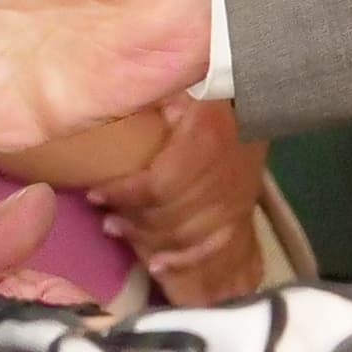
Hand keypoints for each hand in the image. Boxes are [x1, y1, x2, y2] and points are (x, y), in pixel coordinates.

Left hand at [80, 99, 271, 306]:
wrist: (257, 102)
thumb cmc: (213, 91)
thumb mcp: (182, 87)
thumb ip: (155, 99)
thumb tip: (114, 106)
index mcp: (205, 140)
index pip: (158, 184)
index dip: (124, 194)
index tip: (95, 194)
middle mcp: (219, 176)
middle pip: (169, 215)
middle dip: (133, 221)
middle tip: (106, 220)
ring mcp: (233, 199)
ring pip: (185, 234)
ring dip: (147, 238)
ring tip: (117, 230)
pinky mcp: (240, 213)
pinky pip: (211, 248)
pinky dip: (183, 261)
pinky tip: (156, 265)